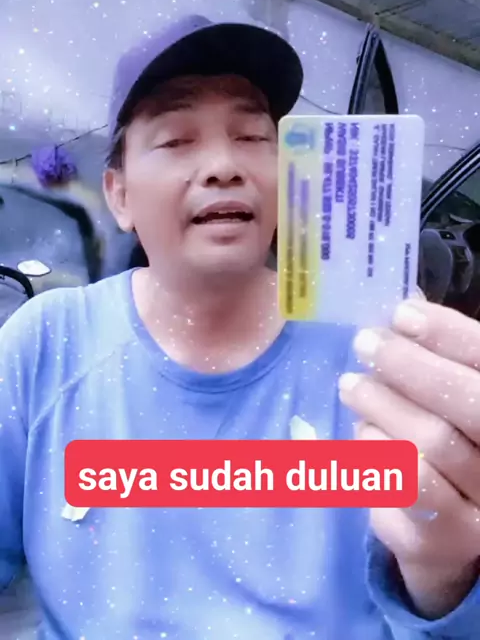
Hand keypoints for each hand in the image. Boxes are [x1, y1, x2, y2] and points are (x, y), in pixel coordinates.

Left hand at [338, 298, 479, 617]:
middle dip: (409, 367)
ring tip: (351, 387)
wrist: (454, 533)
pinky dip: (373, 464)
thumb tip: (406, 301)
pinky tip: (359, 441)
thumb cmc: (452, 444)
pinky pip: (401, 497)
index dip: (447, 333)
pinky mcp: (445, 544)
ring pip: (428, 448)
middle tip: (364, 344)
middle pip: (466, 404)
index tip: (401, 313)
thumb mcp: (451, 396)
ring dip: (382, 410)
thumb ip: (438, 356)